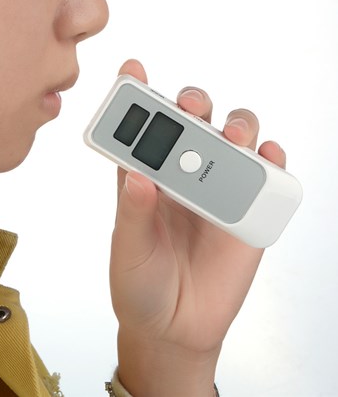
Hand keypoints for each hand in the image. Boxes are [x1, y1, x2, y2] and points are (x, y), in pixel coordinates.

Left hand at [110, 59, 285, 396]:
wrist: (176, 327)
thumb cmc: (142, 287)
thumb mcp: (129, 252)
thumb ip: (133, 215)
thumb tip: (137, 176)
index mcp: (144, 182)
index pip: (140, 133)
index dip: (137, 99)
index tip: (134, 70)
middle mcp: (180, 179)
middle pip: (191, 125)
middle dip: (192, 105)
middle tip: (189, 107)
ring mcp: (215, 193)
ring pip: (232, 141)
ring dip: (235, 127)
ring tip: (231, 136)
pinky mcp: (245, 212)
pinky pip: (264, 177)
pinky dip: (269, 161)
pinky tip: (266, 157)